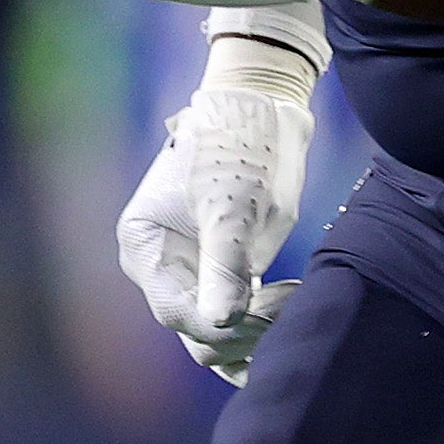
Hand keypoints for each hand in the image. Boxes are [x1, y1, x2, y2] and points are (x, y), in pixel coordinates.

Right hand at [120, 23, 320, 387]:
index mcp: (146, 250)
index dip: (227, 322)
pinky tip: (294, 309)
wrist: (264, 109)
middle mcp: (163, 269)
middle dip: (245, 331)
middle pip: (196, 331)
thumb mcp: (233, 204)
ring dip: (256, 335)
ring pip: (217, 333)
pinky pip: (236, 317)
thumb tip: (220, 321)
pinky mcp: (224, 272)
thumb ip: (224, 263)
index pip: (180, 313)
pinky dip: (262, 326)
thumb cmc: (242, 146)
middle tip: (294, 302)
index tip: (275, 305)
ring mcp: (192, 272)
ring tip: (297, 304)